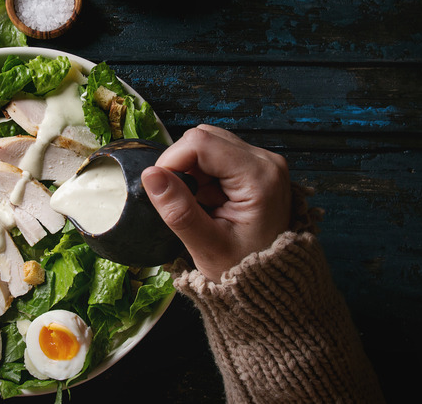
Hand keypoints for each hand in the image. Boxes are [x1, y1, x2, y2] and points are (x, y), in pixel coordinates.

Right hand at [142, 125, 290, 282]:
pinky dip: (202, 175)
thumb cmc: (243, 268)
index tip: (161, 189)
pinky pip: (216, 156)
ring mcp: (262, 162)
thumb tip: (150, 175)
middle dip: (182, 165)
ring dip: (191, 170)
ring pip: (208, 144)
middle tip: (182, 201)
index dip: (171, 160)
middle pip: (204, 138)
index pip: (200, 143)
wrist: (272, 284)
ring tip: (198, 204)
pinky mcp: (255, 167)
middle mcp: (266, 161)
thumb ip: (178, 209)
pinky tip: (208, 201)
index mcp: (259, 177)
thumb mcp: (206, 245)